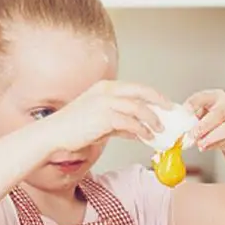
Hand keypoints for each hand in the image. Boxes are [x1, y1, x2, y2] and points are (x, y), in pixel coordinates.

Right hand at [47, 80, 171, 151]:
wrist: (54, 135)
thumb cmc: (74, 129)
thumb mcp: (100, 122)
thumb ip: (120, 123)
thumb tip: (139, 131)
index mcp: (105, 87)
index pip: (136, 87)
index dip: (153, 95)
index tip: (165, 105)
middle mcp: (106, 91)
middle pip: (141, 91)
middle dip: (159, 101)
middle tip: (171, 111)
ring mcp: (105, 102)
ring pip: (138, 107)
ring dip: (152, 119)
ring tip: (160, 130)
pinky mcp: (104, 117)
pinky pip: (130, 122)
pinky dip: (142, 130)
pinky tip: (147, 137)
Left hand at [184, 89, 224, 156]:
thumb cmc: (214, 122)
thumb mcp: (202, 115)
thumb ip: (192, 119)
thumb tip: (180, 127)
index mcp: (216, 96)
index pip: (203, 97)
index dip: (193, 104)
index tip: (185, 113)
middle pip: (219, 113)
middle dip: (204, 126)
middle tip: (193, 136)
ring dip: (213, 138)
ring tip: (201, 145)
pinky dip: (218, 145)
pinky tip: (208, 147)